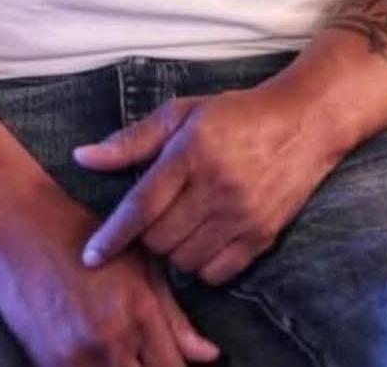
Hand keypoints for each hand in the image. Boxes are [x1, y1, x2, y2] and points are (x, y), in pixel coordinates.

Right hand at [0, 189, 220, 365]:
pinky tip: (105, 359)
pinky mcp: (47, 364)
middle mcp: (110, 341)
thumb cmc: (82, 235)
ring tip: (129, 356)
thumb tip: (208, 356)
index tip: (182, 366)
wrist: (16, 226)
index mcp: (138, 311)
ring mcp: (75, 358)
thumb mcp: (136, 263)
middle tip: (152, 359)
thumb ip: (174, 316)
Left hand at [72, 83, 328, 285]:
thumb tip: (83, 157)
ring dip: (173, 251)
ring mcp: (243, 215)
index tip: (90, 256)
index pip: (142, 204)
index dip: (113, 235)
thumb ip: (132, 139)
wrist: (303, 123)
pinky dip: (202, 264)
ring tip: (181, 224)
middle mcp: (217, 186)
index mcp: (191, 152)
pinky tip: (203, 239)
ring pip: (185, 261)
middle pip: (160, 239)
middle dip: (147, 235)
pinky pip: (216, 273)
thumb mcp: (181, 113)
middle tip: (156, 215)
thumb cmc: (235, 115)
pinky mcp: (263, 236)